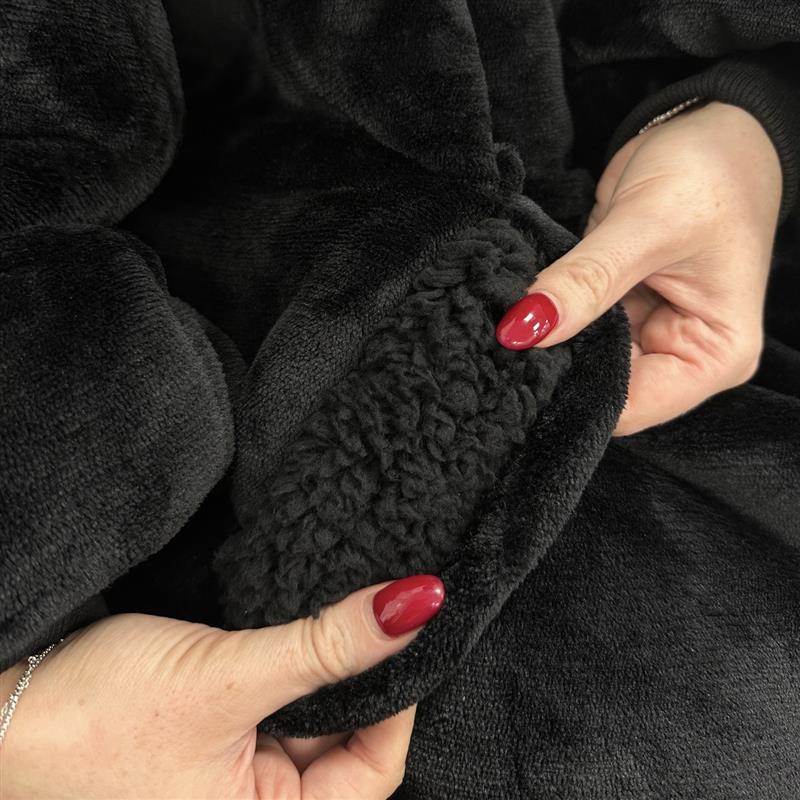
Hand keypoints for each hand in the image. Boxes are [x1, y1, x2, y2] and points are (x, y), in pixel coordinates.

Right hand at [0, 575, 444, 798]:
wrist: (3, 705)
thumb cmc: (97, 716)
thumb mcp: (228, 677)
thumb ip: (326, 646)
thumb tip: (416, 604)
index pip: (372, 774)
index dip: (398, 702)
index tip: (406, 633)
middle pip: (347, 744)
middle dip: (361, 680)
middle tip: (372, 613)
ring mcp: (238, 770)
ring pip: (315, 716)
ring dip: (327, 667)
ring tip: (333, 614)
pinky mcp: (222, 733)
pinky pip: (280, 702)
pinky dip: (294, 665)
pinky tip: (295, 629)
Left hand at [495, 100, 781, 434]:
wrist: (706, 128)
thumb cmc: (710, 173)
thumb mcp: (648, 225)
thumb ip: (586, 281)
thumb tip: (525, 328)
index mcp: (713, 357)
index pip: (632, 408)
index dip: (575, 395)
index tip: (521, 368)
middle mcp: (681, 357)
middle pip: (603, 390)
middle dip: (555, 369)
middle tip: (502, 346)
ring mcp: (646, 335)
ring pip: (581, 361)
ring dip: (546, 345)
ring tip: (505, 327)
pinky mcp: (616, 312)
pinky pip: (573, 330)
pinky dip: (548, 320)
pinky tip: (518, 312)